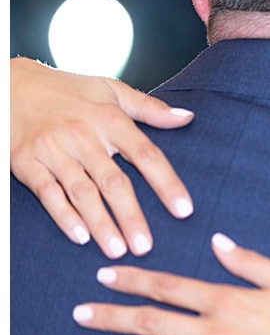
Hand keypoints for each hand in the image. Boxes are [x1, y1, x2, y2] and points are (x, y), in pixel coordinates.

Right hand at [10, 57, 194, 257]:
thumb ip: (150, 107)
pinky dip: (63, 215)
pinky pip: (47, 193)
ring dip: (100, 223)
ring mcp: (53, 150)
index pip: (145, 154)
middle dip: (130, 215)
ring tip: (117, 250)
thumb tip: (188, 117)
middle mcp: (82, 135)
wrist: (10, 85)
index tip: (184, 210)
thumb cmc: (70, 91)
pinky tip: (80, 237)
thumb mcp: (112, 91)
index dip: (167, 183)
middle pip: (113, 181)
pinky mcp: (26, 162)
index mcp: (110, 119)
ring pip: (81, 192)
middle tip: (146, 246)